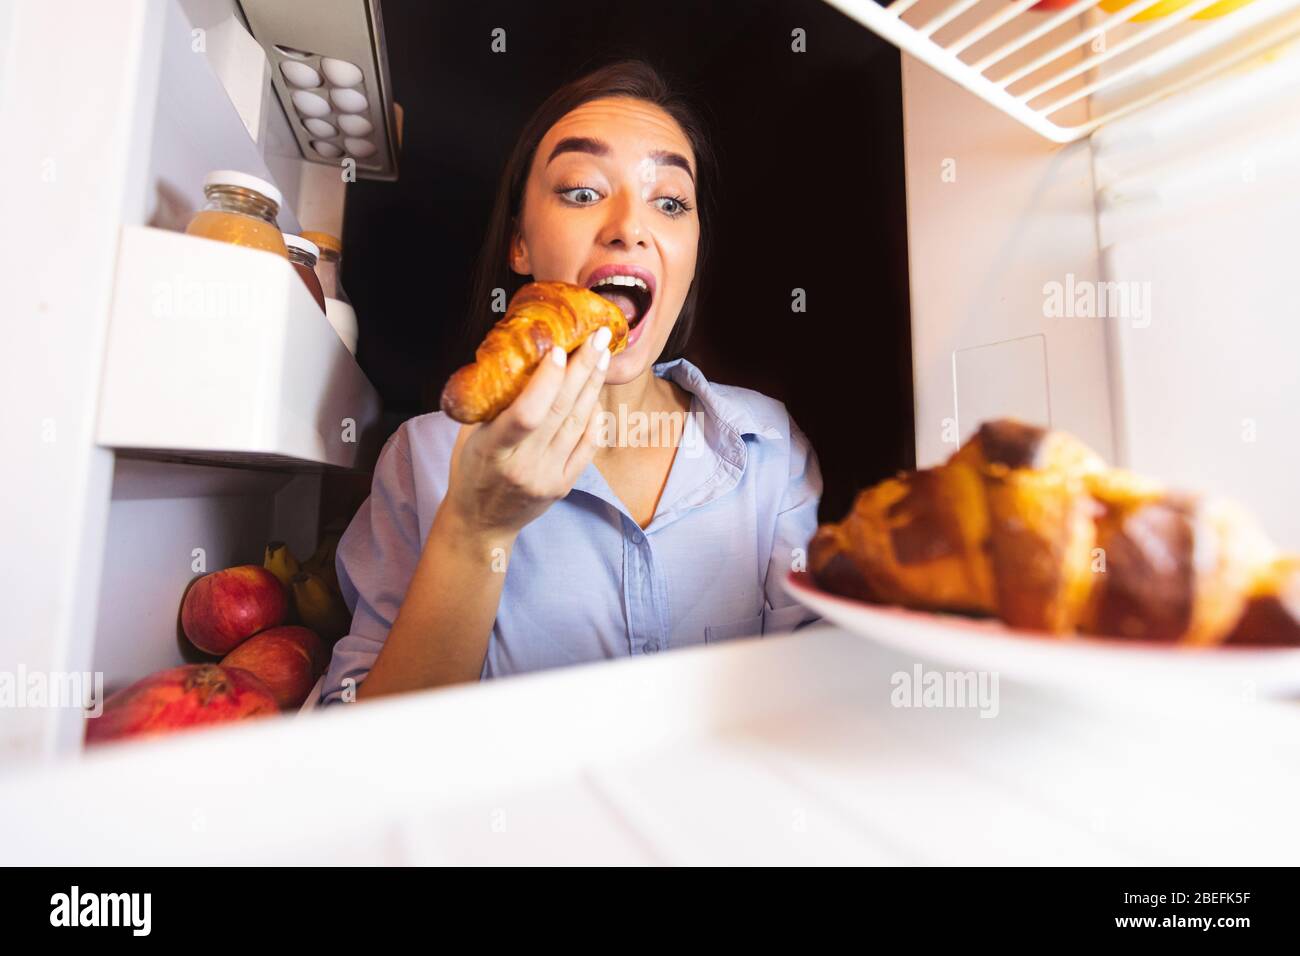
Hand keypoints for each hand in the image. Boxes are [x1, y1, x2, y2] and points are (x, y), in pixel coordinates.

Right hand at [442, 326, 611, 539]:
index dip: (545, 381)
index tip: (559, 349)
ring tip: (602, 355)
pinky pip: (587, 446)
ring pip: (577, 424)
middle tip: (597, 337)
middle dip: (581, 369)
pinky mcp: (564, 485)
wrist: (481, 522)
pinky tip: (597, 393)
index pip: (526, 414)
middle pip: (560, 411)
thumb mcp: (470, 436)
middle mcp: (523, 466)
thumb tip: (519, 356)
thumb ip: (493, 403)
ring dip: (592, 386)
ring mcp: (547, 477)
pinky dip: (594, 417)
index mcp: (492, 450)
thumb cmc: (471, 470)